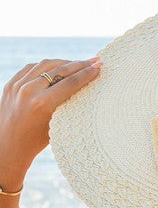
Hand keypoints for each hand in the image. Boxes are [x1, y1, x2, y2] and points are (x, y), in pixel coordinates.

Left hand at [0, 57, 101, 174]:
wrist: (7, 147)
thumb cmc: (35, 142)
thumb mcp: (55, 123)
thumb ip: (66, 103)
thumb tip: (83, 84)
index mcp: (42, 103)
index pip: (70, 82)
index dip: (87, 74)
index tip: (99, 67)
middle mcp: (29, 91)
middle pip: (60, 70)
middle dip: (79, 64)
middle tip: (94, 60)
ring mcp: (17, 86)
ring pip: (45, 65)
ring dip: (63, 62)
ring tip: (77, 63)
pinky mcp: (10, 84)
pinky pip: (31, 68)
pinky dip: (46, 66)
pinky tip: (57, 66)